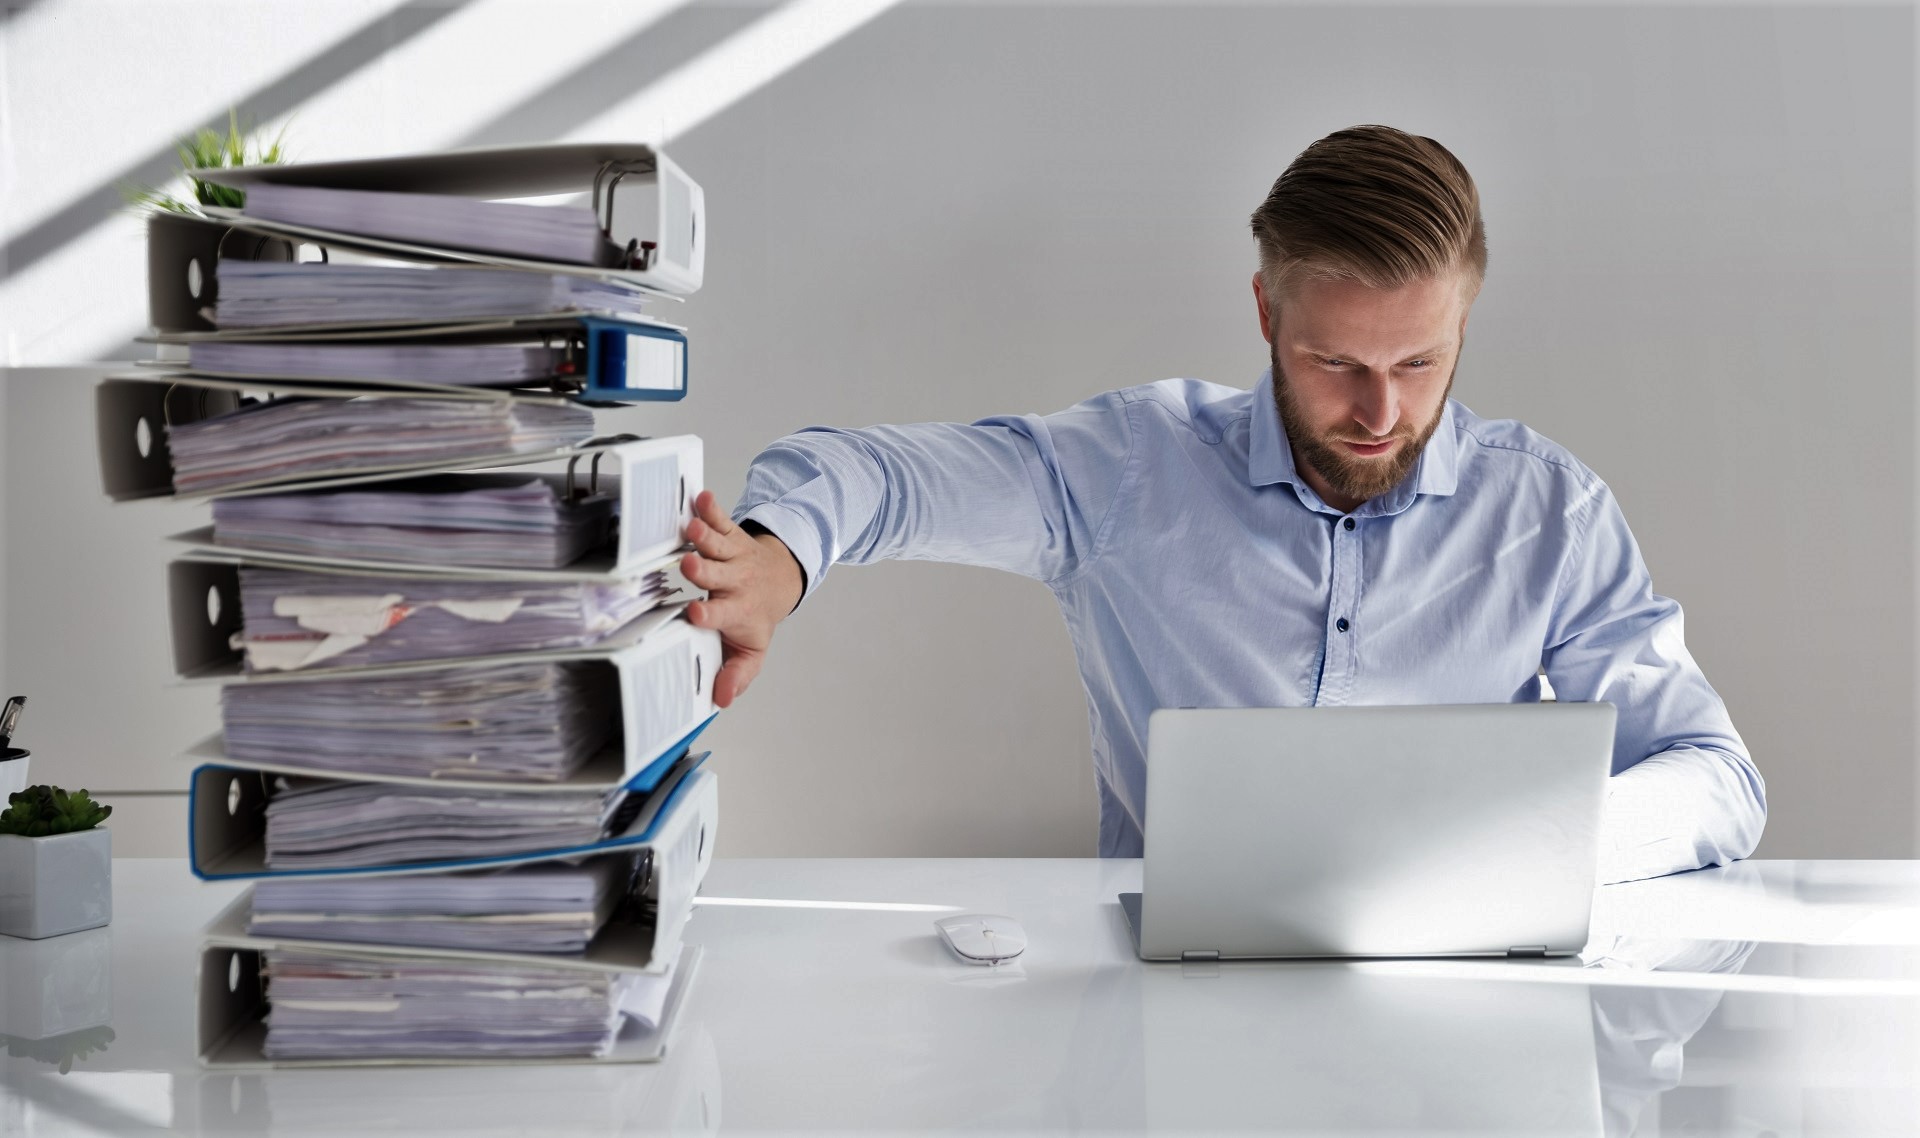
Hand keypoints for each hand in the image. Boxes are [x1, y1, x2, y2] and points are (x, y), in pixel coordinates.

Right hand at [680, 491, 803, 707]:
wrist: (780, 580)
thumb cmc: (756, 616)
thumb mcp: (752, 650)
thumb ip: (737, 673)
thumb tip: (721, 699)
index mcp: (737, 610)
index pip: (721, 614)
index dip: (709, 614)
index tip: (695, 613)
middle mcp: (735, 581)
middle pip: (717, 575)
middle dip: (704, 571)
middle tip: (690, 566)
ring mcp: (733, 556)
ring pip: (718, 546)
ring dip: (705, 537)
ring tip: (692, 528)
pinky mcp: (731, 536)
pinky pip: (722, 520)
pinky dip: (712, 508)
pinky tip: (702, 497)